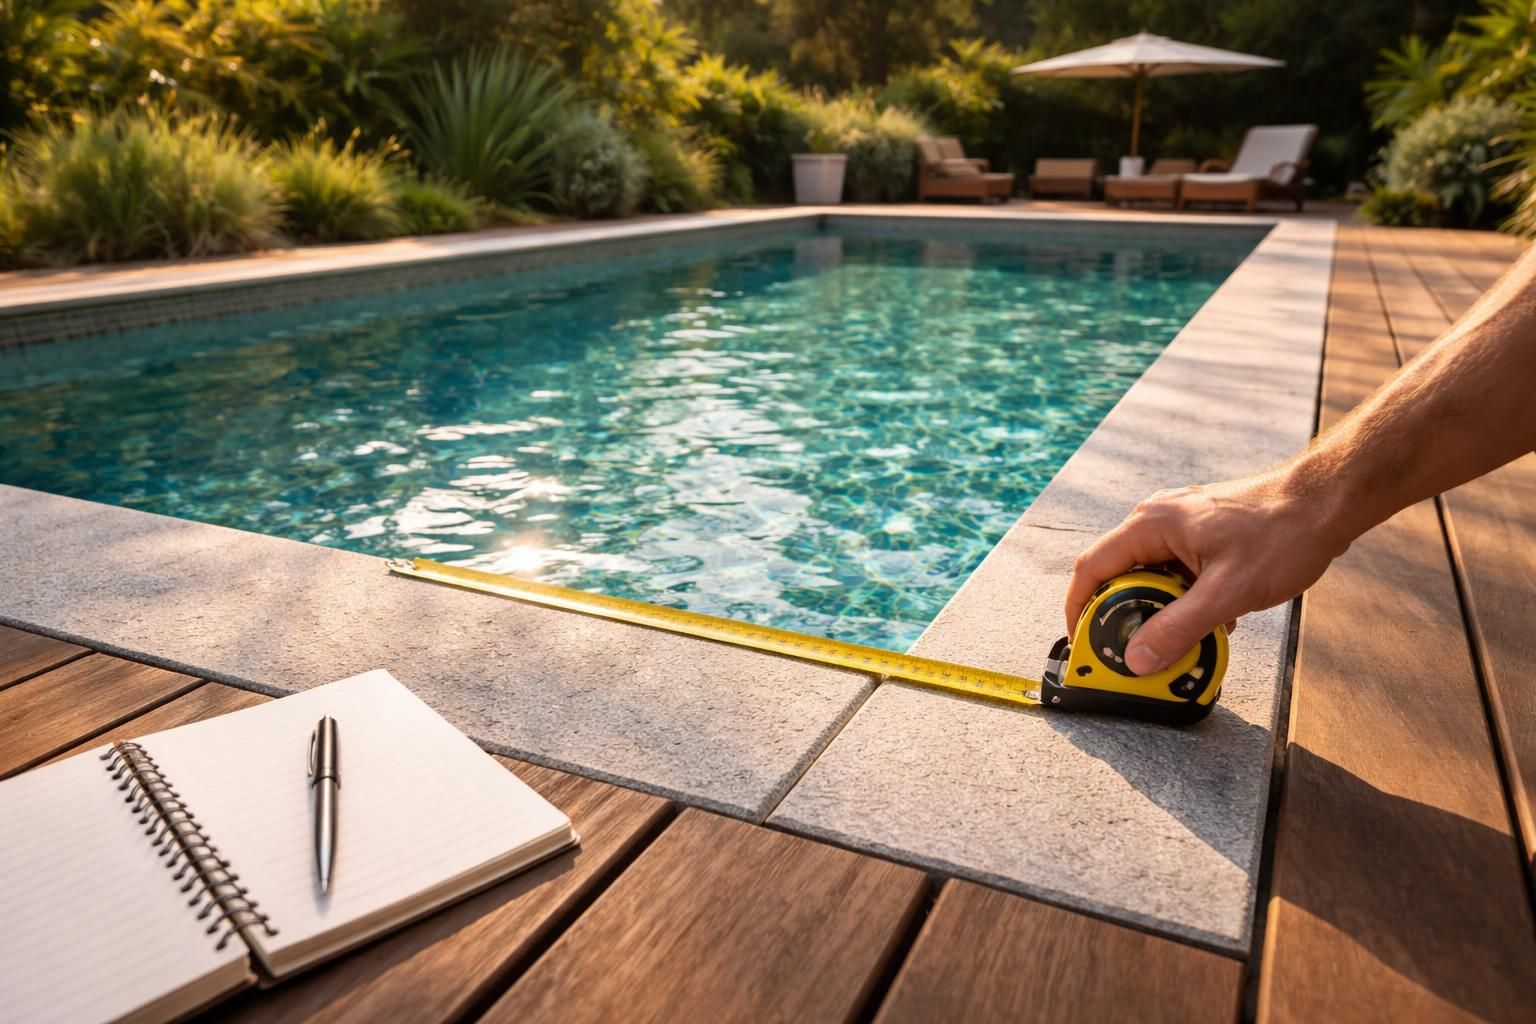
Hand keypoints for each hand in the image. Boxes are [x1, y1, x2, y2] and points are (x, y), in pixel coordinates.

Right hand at [1065, 465, 1351, 674]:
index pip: (1092, 568)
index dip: (1079, 609)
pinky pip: (1176, 572)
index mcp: (1150, 525)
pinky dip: (1184, 600)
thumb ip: (1178, 628)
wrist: (1328, 502)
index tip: (1082, 642)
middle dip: (1124, 616)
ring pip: (1150, 576)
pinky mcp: (1202, 534)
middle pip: (1119, 575)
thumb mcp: (1227, 593)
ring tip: (1181, 639)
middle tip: (1133, 652)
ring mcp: (1180, 525)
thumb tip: (1138, 657)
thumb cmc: (1283, 533)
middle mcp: (1157, 520)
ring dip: (1160, 610)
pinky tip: (1212, 620)